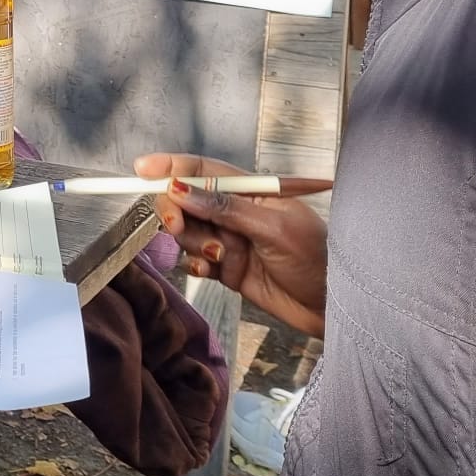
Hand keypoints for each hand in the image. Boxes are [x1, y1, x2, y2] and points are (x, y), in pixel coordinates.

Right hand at [134, 153, 328, 338]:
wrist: (333, 309)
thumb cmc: (315, 259)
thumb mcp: (274, 228)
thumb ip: (226, 208)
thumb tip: (181, 190)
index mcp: (252, 191)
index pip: (204, 171)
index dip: (171, 167)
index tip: (142, 170)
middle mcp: (236, 212)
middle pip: (187, 201)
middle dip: (176, 211)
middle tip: (177, 226)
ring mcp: (230, 240)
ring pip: (189, 232)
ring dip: (195, 243)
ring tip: (221, 258)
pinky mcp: (227, 269)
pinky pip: (196, 260)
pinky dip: (197, 265)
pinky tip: (213, 272)